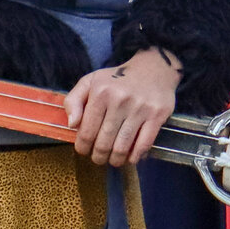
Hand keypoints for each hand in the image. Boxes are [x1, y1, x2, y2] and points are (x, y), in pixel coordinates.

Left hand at [65, 48, 182, 166]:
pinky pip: (144, 144)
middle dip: (98, 156)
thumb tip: (72, 125)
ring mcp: (139, 108)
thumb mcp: (90, 81)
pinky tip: (130, 158)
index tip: (84, 150)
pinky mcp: (157, 115)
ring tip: (113, 160)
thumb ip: (73, 101)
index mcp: (101, 93)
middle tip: (98, 158)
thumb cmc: (117, 79)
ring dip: (115, 160)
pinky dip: (135, 156)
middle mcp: (119, 100)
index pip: (87, 131)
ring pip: (122, 147)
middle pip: (104, 142)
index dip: (82, 147)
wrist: (153, 68)